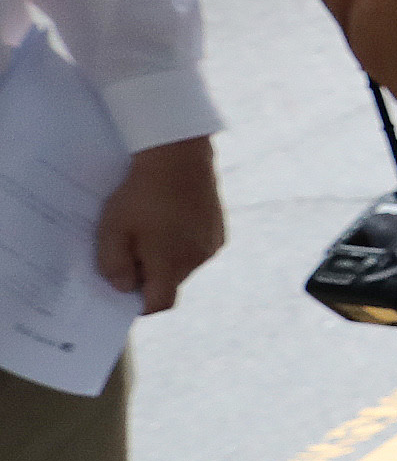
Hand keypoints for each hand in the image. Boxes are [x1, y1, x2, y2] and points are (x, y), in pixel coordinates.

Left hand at [96, 139, 224, 308]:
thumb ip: (114, 265)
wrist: (179, 157)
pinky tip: (173, 219)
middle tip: (133, 247)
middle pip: (172, 283)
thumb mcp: (113, 229)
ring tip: (154, 228)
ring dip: (169, 257)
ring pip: (185, 265)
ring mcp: (212, 245)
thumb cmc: (141, 194)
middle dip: (153, 275)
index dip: (142, 304)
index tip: (127, 289)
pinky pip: (199, 248)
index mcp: (170, 264)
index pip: (160, 303)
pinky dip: (184, 243)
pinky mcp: (220, 230)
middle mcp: (197, 260)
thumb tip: (124, 288)